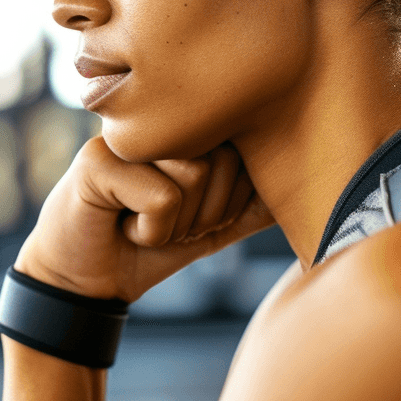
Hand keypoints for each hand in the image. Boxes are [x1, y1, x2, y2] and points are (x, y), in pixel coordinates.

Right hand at [14, 137, 274, 302]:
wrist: (83, 280)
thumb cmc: (148, 246)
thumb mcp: (214, 225)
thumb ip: (256, 204)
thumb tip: (317, 190)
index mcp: (184, 126)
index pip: (245, 150)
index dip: (231, 200)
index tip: (195, 217)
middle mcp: (156, 119)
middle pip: (222, 161)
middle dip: (203, 214)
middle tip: (164, 221)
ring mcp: (124, 134)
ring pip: (195, 175)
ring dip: (175, 224)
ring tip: (143, 222)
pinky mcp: (95, 159)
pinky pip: (162, 197)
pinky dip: (151, 232)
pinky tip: (122, 226)